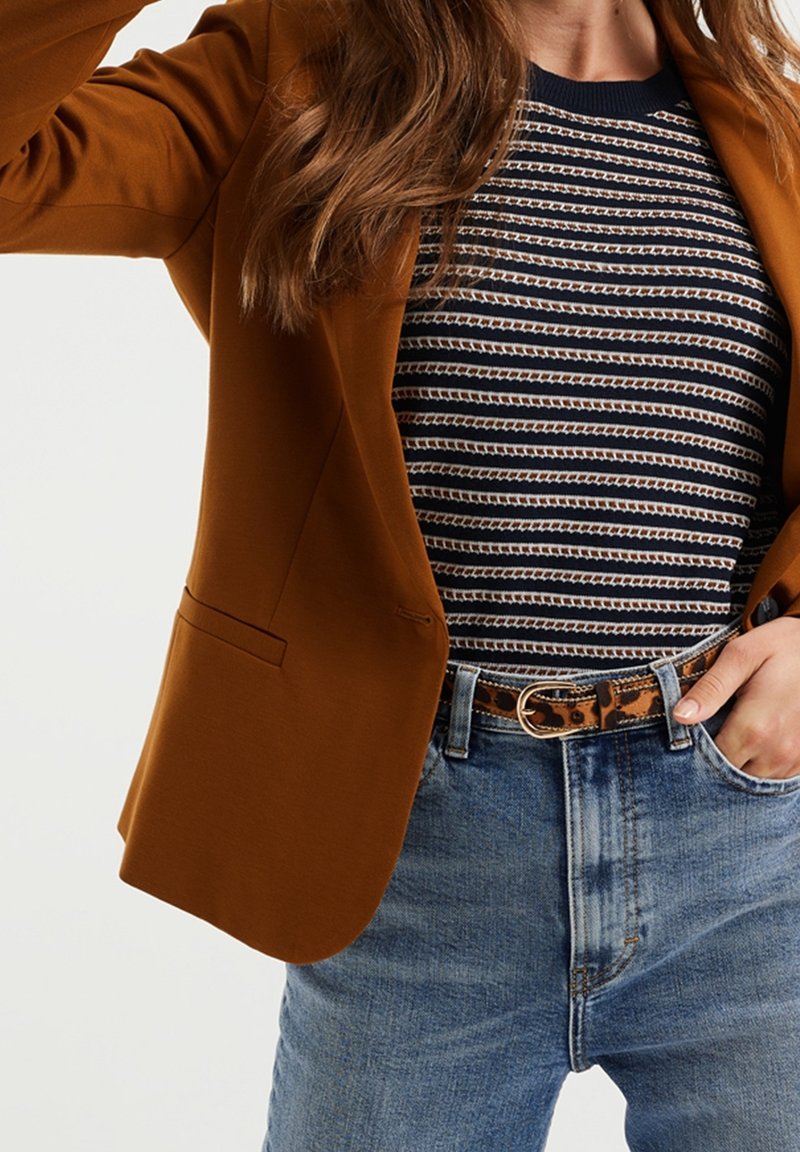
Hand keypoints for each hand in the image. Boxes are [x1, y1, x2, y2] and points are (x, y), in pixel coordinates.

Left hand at [672, 617, 799, 779]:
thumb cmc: (782, 647)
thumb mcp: (741, 656)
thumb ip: (710, 688)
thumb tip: (680, 716)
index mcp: (755, 728)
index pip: (711, 761)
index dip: (697, 749)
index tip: (693, 731)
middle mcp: (777, 752)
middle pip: (732, 774)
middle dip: (717, 758)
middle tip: (714, 728)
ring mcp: (795, 759)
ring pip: (754, 779)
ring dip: (742, 762)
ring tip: (737, 732)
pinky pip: (776, 776)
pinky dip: (762, 764)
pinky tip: (757, 740)